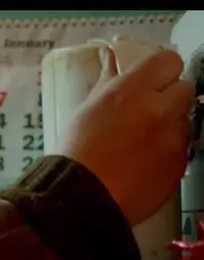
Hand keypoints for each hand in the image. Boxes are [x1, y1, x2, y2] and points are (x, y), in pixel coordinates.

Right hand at [59, 45, 195, 225]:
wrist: (81, 199)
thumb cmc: (76, 154)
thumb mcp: (84, 110)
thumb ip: (106, 83)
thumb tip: (110, 60)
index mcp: (132, 91)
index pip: (168, 61)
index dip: (160, 71)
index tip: (151, 81)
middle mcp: (159, 110)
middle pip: (184, 89)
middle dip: (168, 99)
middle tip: (146, 113)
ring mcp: (173, 139)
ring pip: (184, 121)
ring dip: (168, 128)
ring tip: (139, 144)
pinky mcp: (179, 164)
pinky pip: (180, 150)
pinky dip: (166, 154)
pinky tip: (141, 164)